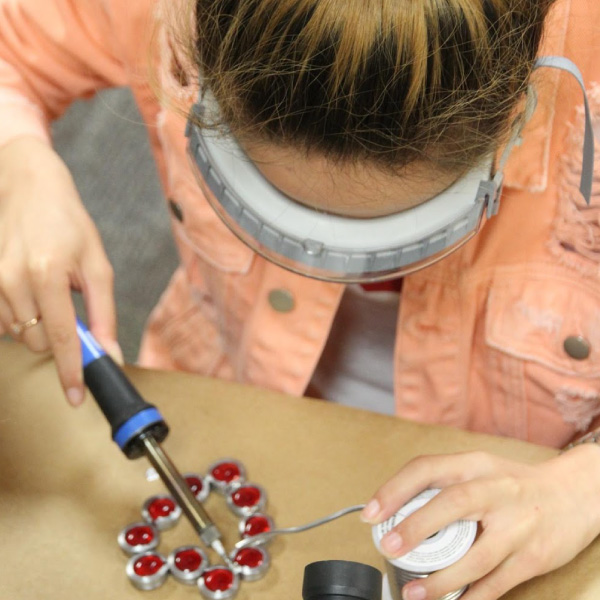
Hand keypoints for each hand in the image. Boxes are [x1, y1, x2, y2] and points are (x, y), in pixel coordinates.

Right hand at [0, 136, 120, 403]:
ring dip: (43, 326)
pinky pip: (5, 323)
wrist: (28, 189)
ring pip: (23, 335)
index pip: (62, 338)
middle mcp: (13, 281)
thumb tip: (108, 353)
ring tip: (51, 291)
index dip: (71, 372)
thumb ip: (103, 313)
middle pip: (41, 342)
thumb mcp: (97, 266)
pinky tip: (31, 292)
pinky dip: (23, 317)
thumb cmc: (69, 225)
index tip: (77, 397)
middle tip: (72, 308)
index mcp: (48, 275)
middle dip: (62, 338)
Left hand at [361, 445, 599, 599]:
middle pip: (452, 504)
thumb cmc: (513, 484)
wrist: (575, 494)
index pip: (427, 468)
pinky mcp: (533, 557)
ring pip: (475, 557)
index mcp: (474, 464)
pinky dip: (471, 598)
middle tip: (388, 549)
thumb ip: (444, 486)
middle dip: (416, 528)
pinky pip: (497, 584)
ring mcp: (517, 525)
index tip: (370, 514)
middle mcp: (496, 489)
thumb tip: (397, 513)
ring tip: (412, 593)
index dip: (394, 490)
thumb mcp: (479, 470)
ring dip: (440, 579)